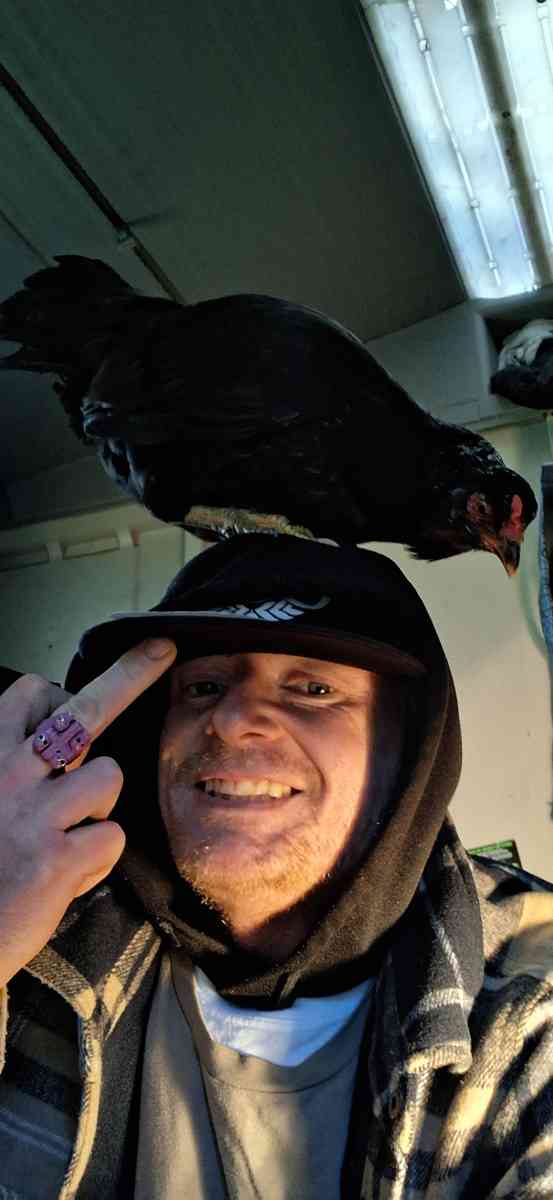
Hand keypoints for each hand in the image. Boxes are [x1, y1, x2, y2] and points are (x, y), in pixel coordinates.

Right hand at [0, 637, 176, 987]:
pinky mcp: (56, 862)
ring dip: (98, 805)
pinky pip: (111, 838)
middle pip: (84, 710)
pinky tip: (66, 875)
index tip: (66, 710)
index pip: (31, 694)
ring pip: (108, 776)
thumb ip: (9, 767)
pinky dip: (96, 860)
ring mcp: (34, 815)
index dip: (58, 698)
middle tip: (160, 651)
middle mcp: (8, 774)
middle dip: (128, 675)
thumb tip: (46, 743)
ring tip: (67, 832)